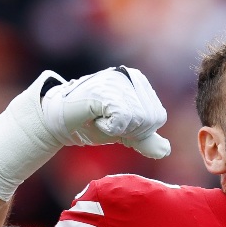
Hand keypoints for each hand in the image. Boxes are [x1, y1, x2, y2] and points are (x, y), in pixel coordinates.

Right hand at [42, 66, 170, 158]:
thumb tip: (165, 150)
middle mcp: (129, 76)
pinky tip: (95, 118)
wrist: (60, 121)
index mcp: (139, 81)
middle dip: (128, 130)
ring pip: (137, 119)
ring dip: (117, 129)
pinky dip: (108, 127)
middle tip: (107, 121)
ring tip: (100, 118)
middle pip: (149, 120)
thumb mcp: (124, 132)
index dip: (139, 130)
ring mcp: (116, 81)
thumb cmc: (90, 122)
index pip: (158, 117)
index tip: (117, 122)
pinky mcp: (103, 90)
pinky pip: (122, 119)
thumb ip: (145, 139)